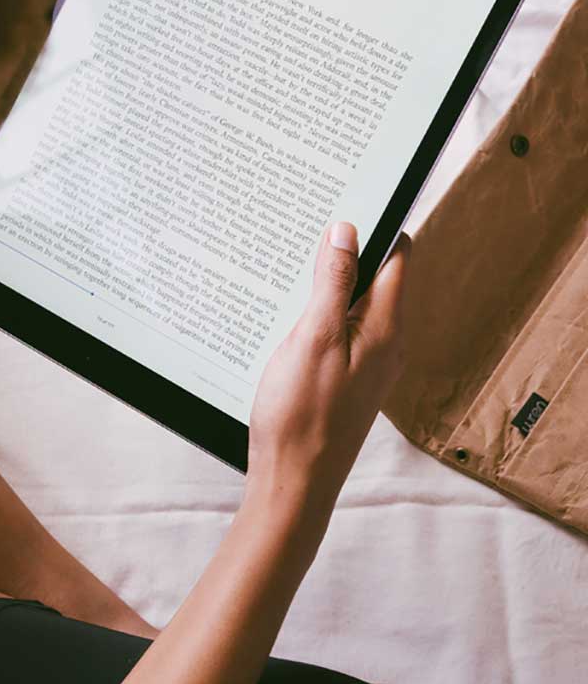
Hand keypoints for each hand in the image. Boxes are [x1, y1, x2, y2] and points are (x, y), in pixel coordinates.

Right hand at [247, 223, 410, 519]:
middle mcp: (386, 344)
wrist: (292, 482)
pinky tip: (285, 315)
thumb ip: (331, 283)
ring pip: (352, 305)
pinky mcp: (344, 379)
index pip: (397, 257)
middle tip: (304, 228)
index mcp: (386, 329)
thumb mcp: (312, 338)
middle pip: (375, 278)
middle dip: (345, 250)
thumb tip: (345, 232)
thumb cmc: (301, 416)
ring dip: (325, 284)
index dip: (375, 225)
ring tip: (288, 268)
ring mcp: (366, 363)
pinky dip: (317, 314)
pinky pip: (338, 331)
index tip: (343, 201)